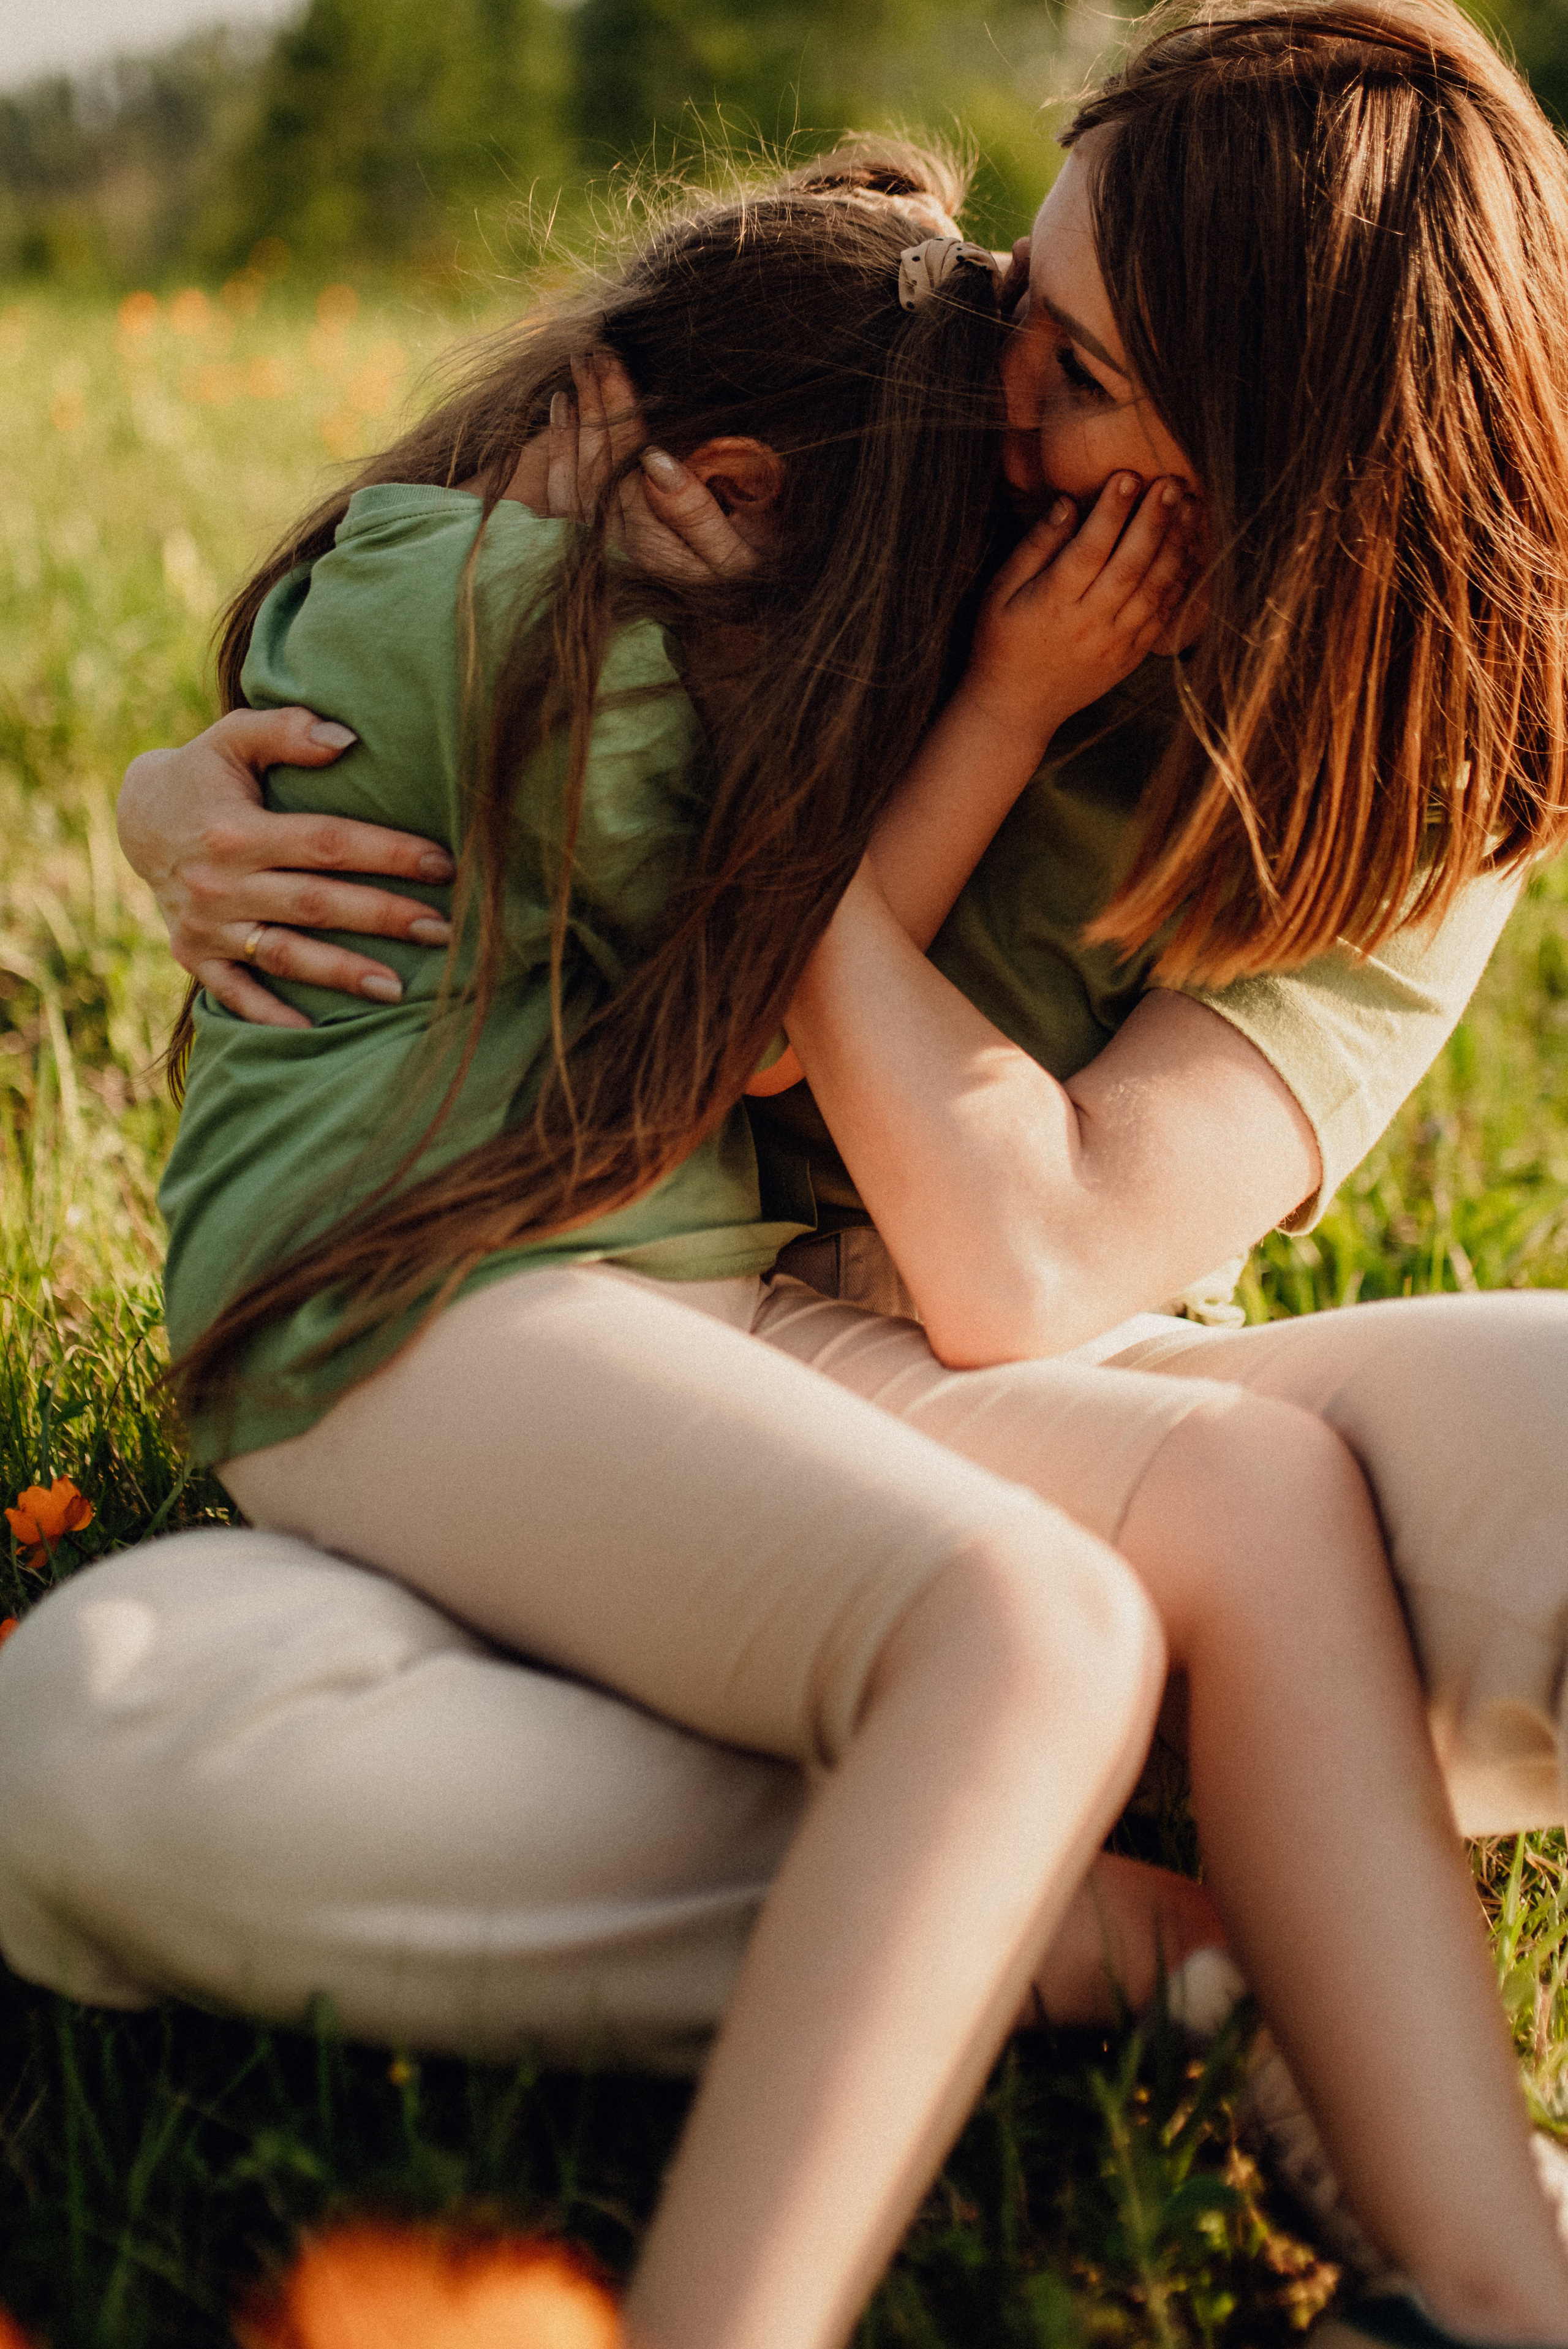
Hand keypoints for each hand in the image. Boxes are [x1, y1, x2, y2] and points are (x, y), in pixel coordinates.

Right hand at [117, 707, 455, 1028]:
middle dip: (384, 918)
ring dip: (342, 974)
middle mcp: (220, 884)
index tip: (443, 864)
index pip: (327, 844)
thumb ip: (285, 730)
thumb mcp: (231, 738)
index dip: (388, 854)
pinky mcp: (194, 956)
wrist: (136, 819)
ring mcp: (206, 927)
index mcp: (236, 832)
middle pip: (317, 905)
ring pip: (286, 955)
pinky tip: (318, 1032)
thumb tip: (347, 738)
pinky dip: (271, 1015)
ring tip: (399, 989)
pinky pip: (235, 994)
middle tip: (444, 931)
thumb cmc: (204, 775)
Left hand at [546, 349, 755, 579]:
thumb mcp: (736, 550)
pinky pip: (567, 487)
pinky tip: (562, 408)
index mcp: (648, 537)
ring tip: (579, 369)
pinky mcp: (608, 534)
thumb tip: (654, 459)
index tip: (614, 361)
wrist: (754, 597)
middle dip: (594, 401)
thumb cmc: (756, 571)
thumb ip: (695, 510)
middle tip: (592, 352)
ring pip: (576, 468)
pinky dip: (561, 444)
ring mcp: (608, 537)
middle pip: (594, 458)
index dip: (617, 408)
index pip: (623, 459)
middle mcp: (618, 538)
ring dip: (577, 416)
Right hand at [961, 473, 1197, 750]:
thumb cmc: (1000, 641)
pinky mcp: (1128, 659)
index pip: (1087, 551)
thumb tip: (1068, 503)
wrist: (1015, 709)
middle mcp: (1086, 625)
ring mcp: (1112, 645)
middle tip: (1171, 483)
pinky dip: (1179, 584)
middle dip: (1154, 522)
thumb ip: (1034, 548)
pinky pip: (1161, 618)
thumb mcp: (999, 593)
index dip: (1110, 512)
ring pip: (1153, 591)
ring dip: (1176, 547)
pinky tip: (1190, 551)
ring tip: (1190, 507)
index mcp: (1050, 604)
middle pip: (1129, 567)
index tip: (1127, 475)